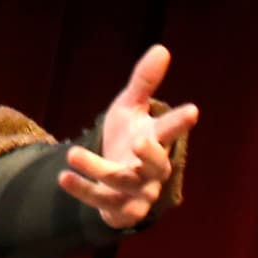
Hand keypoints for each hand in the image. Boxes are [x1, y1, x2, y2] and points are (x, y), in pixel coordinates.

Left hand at [59, 43, 199, 230]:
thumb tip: (162, 48)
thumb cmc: (126, 136)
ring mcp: (138, 192)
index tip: (193, 110)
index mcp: (156, 140)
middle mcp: (152, 170)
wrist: (112, 180)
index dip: (181, 122)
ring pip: (121, 182)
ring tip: (73, 153)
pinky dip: (83, 190)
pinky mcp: (121, 209)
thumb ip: (144, 82)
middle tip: (139, 141)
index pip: (171, 130)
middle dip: (150, 155)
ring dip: (97, 168)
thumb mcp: (130, 107)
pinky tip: (63, 177)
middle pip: (157, 164)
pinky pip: (102, 202)